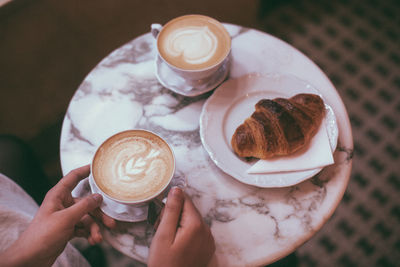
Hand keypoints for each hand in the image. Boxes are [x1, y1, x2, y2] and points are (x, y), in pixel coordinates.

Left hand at [1, 165, 115, 266]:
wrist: (31, 258)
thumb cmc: (42, 235)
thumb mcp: (66, 219)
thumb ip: (84, 206)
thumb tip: (98, 197)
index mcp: (58, 196)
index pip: (72, 177)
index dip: (85, 171)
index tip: (97, 167)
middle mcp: (63, 204)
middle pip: (86, 203)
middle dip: (98, 214)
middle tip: (110, 222)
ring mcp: (66, 217)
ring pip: (87, 218)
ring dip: (94, 228)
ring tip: (98, 238)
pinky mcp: (68, 229)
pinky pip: (83, 228)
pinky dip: (89, 234)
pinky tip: (92, 240)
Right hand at [148, 187, 214, 266]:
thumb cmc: (164, 262)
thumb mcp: (163, 235)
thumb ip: (171, 210)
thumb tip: (176, 189)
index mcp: (196, 224)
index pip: (186, 200)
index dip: (171, 204)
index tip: (162, 215)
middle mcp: (206, 230)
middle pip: (189, 210)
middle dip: (175, 215)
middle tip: (162, 229)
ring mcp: (208, 239)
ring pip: (192, 220)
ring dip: (180, 224)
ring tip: (169, 238)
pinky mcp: (207, 247)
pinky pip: (197, 231)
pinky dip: (186, 233)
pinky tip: (177, 244)